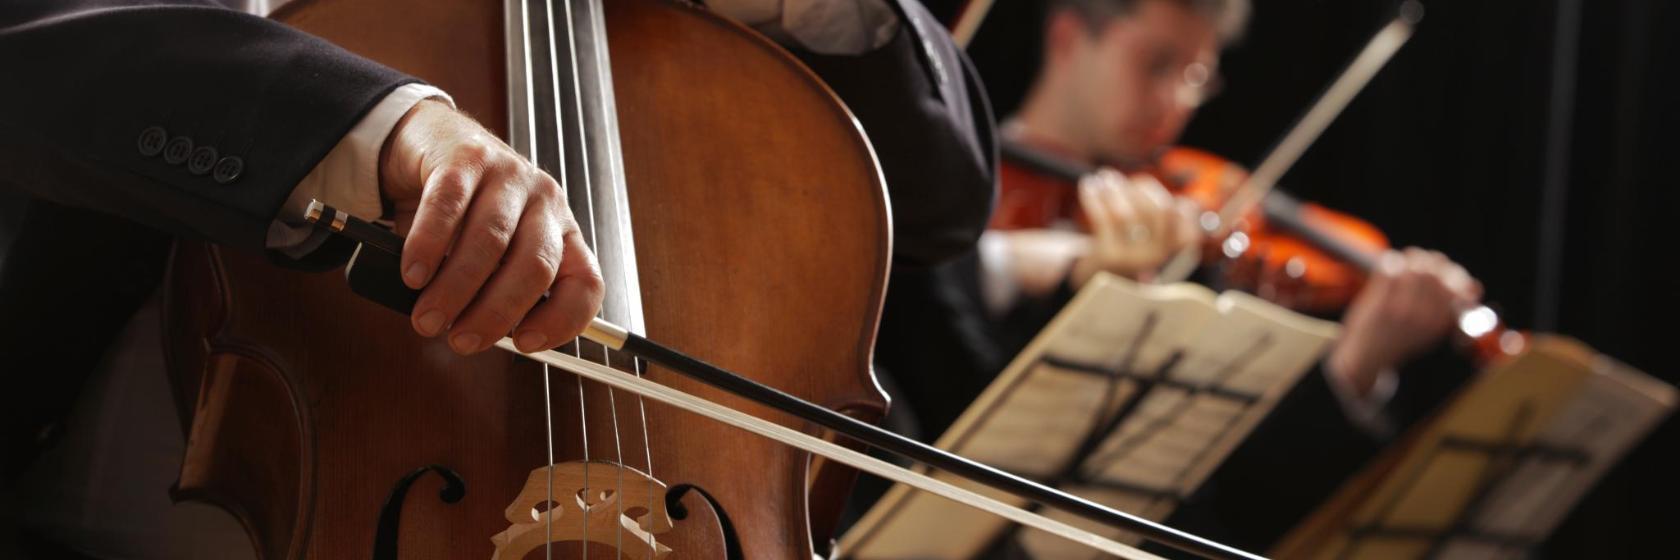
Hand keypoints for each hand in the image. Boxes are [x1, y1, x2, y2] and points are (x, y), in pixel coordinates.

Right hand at [380, 100, 603, 354]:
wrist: (434, 142)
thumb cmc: (466, 213)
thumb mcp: (492, 256)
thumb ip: (493, 291)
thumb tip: (472, 334)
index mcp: (562, 233)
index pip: (585, 283)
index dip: (562, 320)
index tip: (524, 344)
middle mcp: (545, 202)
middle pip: (535, 267)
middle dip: (496, 313)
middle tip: (461, 341)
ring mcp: (510, 176)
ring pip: (491, 240)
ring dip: (456, 288)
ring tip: (428, 317)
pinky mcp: (467, 157)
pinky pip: (449, 205)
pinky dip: (428, 246)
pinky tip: (414, 274)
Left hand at [1068, 169, 1201, 286]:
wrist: (1098, 279)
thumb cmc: (1129, 248)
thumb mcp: (1153, 238)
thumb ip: (1166, 218)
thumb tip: (1186, 204)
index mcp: (1173, 248)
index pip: (1183, 215)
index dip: (1163, 195)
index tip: (1146, 185)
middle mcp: (1157, 255)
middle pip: (1157, 210)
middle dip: (1138, 187)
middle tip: (1118, 177)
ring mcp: (1133, 258)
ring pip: (1126, 214)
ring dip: (1113, 190)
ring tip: (1103, 177)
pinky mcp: (1109, 257)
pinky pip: (1102, 219)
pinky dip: (1094, 198)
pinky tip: (1088, 185)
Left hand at [1327, 248, 1480, 394]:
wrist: (1366, 357)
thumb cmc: (1402, 338)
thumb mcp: (1432, 330)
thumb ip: (1453, 309)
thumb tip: (1476, 286)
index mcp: (1439, 324)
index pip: (1456, 287)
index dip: (1453, 272)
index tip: (1445, 270)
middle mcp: (1422, 318)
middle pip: (1435, 273)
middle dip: (1432, 260)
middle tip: (1423, 259)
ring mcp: (1399, 310)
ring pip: (1413, 267)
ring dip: (1412, 257)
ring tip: (1408, 259)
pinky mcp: (1377, 302)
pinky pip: (1389, 268)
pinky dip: (1391, 260)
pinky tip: (1390, 263)